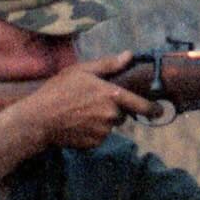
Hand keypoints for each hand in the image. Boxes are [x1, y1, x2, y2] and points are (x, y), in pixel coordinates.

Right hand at [20, 52, 159, 149]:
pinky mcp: (94, 143)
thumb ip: (108, 65)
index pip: (141, 105)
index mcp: (112, 96)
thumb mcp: (82, 71)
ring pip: (110, 125)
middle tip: (91, 102)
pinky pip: (99, 136)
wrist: (39, 119)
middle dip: (113, 109)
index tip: (160, 111)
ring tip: (80, 112)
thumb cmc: (59, 91)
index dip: (153, 109)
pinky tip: (77, 123)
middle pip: (122, 114)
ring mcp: (103, 132)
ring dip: (102, 120)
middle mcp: (111, 116)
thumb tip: (129, 56)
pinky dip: (92, 131)